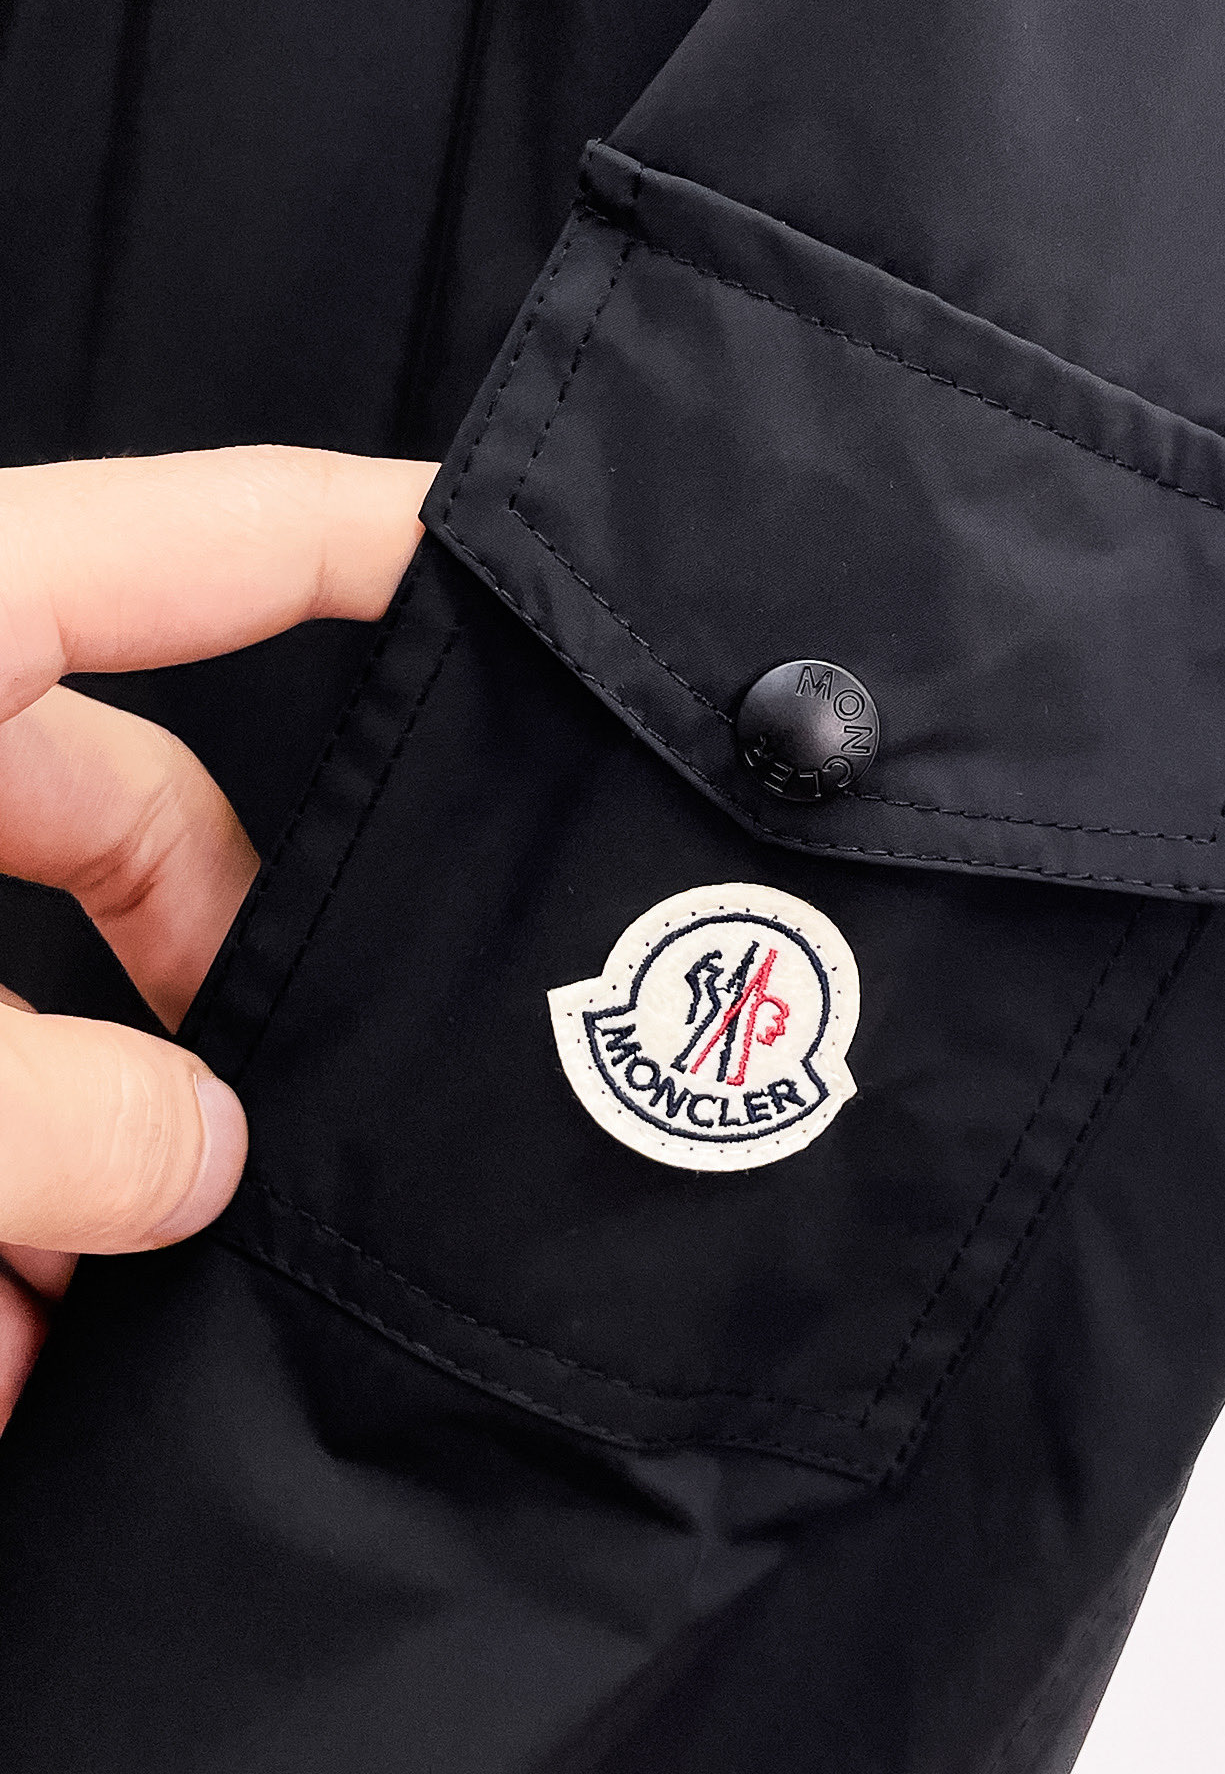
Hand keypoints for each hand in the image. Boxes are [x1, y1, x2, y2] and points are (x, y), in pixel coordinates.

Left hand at [0, 446, 431, 1430]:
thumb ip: (30, 1105)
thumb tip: (196, 1161)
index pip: (206, 536)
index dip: (379, 538)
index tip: (533, 575)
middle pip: (133, 804)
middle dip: (219, 974)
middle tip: (280, 1114)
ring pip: (24, 974)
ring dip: (72, 1150)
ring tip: (82, 1327)